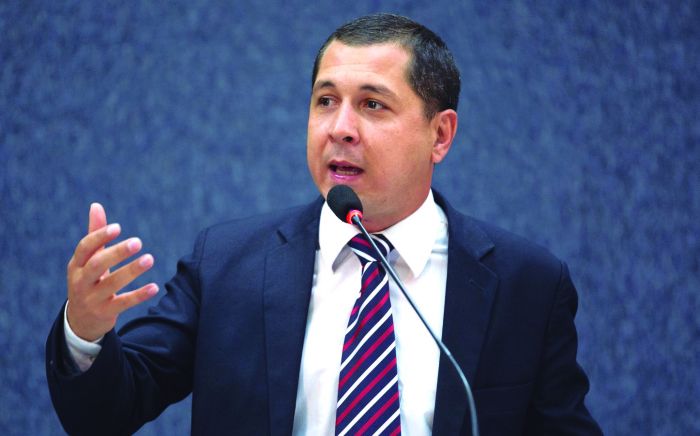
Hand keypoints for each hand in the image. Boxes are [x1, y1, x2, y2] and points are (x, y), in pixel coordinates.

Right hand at [66, 203, 158, 340]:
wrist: (81, 320)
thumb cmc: (88, 280)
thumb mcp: (87, 260)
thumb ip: (95, 234)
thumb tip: (96, 205)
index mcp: (76, 265)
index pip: (85, 248)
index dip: (99, 237)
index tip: (118, 227)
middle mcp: (81, 282)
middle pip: (96, 265)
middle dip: (117, 253)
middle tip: (138, 241)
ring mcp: (92, 299)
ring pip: (112, 284)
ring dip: (131, 271)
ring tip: (150, 258)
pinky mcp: (105, 313)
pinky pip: (123, 303)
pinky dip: (139, 295)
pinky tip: (155, 287)